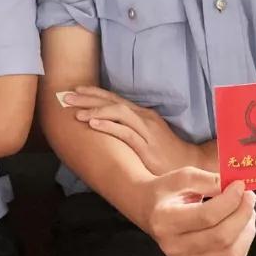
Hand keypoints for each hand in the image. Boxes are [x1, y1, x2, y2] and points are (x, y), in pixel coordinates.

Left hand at [64, 86, 202, 174]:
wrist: (189, 165)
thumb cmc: (165, 153)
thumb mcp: (146, 135)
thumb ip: (130, 128)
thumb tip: (108, 125)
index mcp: (142, 114)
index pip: (115, 98)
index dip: (94, 93)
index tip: (76, 90)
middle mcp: (143, 118)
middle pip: (112, 101)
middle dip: (88, 98)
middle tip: (66, 96)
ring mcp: (146, 130)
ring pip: (118, 113)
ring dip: (95, 111)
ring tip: (76, 112)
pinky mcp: (147, 146)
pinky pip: (125, 132)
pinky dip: (108, 126)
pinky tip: (93, 124)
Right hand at [137, 166, 255, 255]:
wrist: (148, 211)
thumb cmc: (167, 191)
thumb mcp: (183, 177)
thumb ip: (209, 180)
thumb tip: (237, 188)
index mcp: (165, 220)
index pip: (207, 216)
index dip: (230, 201)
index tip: (241, 186)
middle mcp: (172, 246)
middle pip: (221, 237)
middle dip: (242, 215)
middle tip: (249, 197)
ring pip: (230, 255)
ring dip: (246, 232)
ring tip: (248, 213)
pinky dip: (243, 246)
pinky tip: (241, 229)